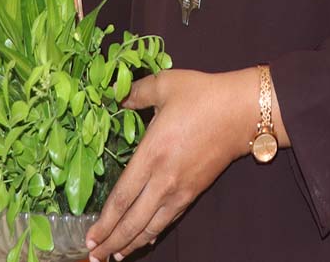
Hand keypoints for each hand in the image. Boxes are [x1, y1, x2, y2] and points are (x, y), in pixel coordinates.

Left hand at [85, 67, 263, 260]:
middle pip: (132, 222)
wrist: (241, 111)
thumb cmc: (203, 95)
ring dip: (130, 244)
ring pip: (151, 227)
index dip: (104, 222)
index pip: (121, 198)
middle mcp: (163, 180)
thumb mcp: (166, 84)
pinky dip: (153, 233)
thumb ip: (138, 92)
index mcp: (151, 154)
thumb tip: (117, 96)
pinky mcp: (194, 192)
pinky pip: (169, 220)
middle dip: (111, 242)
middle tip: (94, 256)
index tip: (88, 237)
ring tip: (114, 255)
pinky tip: (146, 238)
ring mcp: (180, 190)